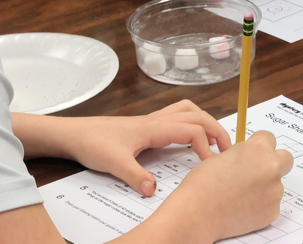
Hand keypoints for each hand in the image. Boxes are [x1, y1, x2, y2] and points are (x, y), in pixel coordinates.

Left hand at [54, 101, 231, 196]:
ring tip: (214, 139)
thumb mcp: (114, 163)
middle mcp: (157, 120)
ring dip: (205, 121)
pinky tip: (188, 138)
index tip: (208, 164)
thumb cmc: (94, 143)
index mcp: (154, 127)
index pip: (192, 129)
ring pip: (188, 110)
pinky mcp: (146, 125)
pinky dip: (191, 121)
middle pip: (197, 115)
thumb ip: (135, 176)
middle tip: (227, 148)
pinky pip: (176, 115)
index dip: (206, 145)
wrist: (75, 134)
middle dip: (216, 129)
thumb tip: (153, 191)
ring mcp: (152, 120)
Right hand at [156, 130, 293, 241]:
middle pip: (285, 159)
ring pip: (276, 184)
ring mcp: (274, 191)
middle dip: (274, 162)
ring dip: (265, 187)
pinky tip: (242, 207)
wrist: (198, 212)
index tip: (253, 154)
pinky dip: (261, 205)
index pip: (270, 138)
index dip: (260, 146)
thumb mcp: (223, 156)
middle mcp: (271, 167)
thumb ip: (244, 154)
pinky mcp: (272, 211)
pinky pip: (271, 204)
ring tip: (241, 194)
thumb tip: (250, 157)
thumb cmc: (204, 183)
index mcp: (258, 149)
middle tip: (257, 171)